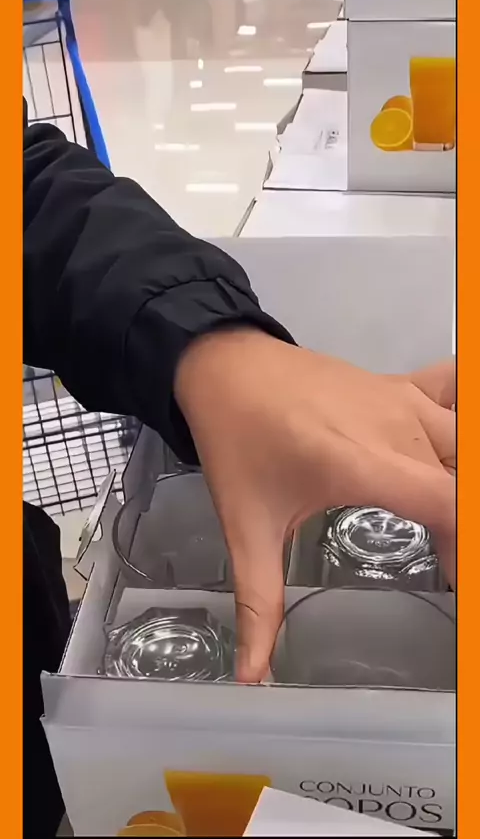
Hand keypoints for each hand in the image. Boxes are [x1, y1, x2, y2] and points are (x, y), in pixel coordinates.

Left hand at [175, 331, 455, 683]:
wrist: (224, 367)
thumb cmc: (237, 444)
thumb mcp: (246, 526)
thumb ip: (258, 604)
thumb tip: (254, 676)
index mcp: (362, 464)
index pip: (452, 506)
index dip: (467, 550)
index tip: (456, 584)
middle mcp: (398, 428)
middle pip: (467, 480)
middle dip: (465, 531)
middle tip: (446, 565)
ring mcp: (404, 401)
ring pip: (465, 442)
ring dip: (464, 486)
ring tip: (448, 528)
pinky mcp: (401, 386)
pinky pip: (455, 394)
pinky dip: (465, 423)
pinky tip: (455, 450)